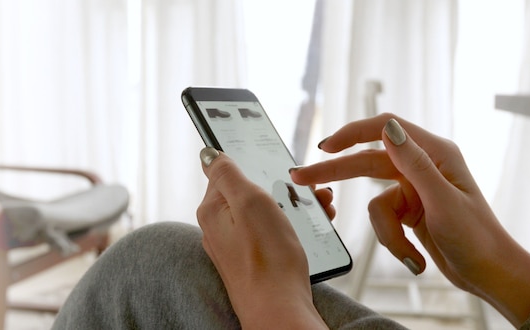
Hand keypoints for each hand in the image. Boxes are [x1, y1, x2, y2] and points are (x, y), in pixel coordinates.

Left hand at [197, 148, 326, 328]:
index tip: (276, 164)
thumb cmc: (267, 258)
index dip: (254, 164)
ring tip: (319, 207)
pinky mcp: (252, 260)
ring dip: (291, 206)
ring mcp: (235, 247)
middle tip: (310, 190)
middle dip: (280, 187)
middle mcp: (219, 228)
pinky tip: (309, 229)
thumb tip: (209, 153)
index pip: (226, 172)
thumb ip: (227, 174)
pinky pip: (269, 233)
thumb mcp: (248, 202)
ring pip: (264, 213)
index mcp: (213, 210)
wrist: (279, 311)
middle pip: (249, 193)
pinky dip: (289, 226)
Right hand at [290, 113, 529, 325]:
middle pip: (367, 162)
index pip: (385, 129)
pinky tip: (414, 255)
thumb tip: (388, 128)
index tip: (325, 146)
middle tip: (301, 177)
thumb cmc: (477, 237)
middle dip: (336, 174)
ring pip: (375, 202)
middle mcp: (422, 166)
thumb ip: (414, 162)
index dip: (352, 134)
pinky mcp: (408, 209)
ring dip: (386, 233)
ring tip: (409, 253)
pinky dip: (393, 241)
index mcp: (435, 153)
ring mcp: (414, 188)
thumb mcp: (443, 200)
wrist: (487, 273)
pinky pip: (382, 220)